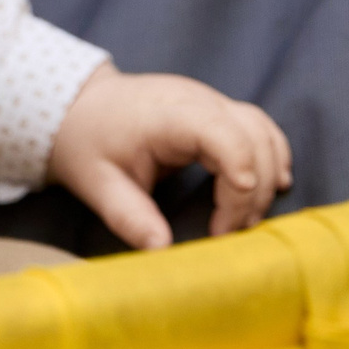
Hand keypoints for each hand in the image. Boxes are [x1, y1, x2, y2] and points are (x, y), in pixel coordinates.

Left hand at [46, 63, 291, 249]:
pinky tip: (270, 186)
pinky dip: (270, 156)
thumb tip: (160, 249)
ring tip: (246, 218)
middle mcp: (197, 99)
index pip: (223, 134)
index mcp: (168, 114)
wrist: (79, 106)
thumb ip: (128, 216)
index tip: (227, 223)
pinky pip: (258, 127)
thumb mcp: (97, 183)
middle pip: (253, 138)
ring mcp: (210, 100)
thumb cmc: (87, 142)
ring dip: (266, 175)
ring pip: (263, 131)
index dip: (238, 175)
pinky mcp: (215, 109)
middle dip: (252, 191)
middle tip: (229, 232)